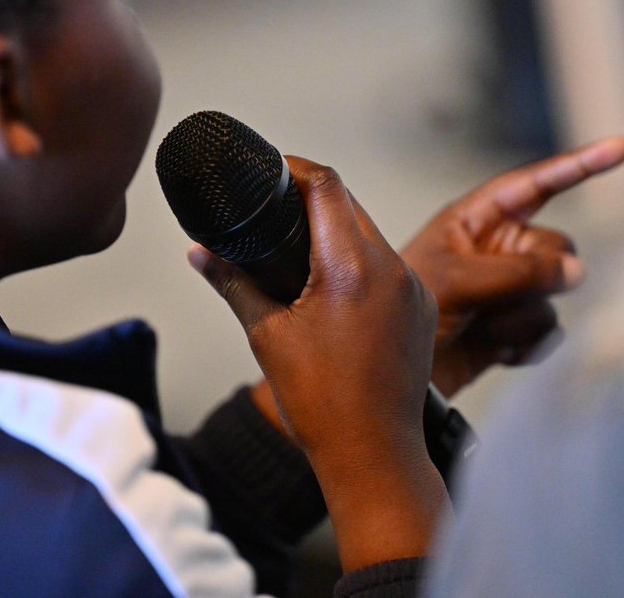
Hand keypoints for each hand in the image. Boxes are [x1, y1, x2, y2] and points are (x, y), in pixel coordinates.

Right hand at [189, 157, 446, 571]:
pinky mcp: (422, 308)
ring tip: (302, 246)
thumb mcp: (267, 336)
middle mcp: (392, 269)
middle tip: (278, 206)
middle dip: (315, 199)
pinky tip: (336, 284)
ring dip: (339, 230)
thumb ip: (234, 283)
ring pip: (373, 235)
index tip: (273, 171)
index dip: (297, 168)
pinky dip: (362, 261)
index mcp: (352, 267)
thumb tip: (201, 252)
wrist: (374, 455)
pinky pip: (390, 265)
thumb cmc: (322, 404)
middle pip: (351, 206)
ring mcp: (413, 288)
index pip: (328, 186)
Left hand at [401, 137, 623, 396]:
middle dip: (537, 275)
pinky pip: (549, 329)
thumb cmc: (405, 315)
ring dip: (521, 316)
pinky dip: (525, 343)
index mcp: (475, 221)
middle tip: (496, 296)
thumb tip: (576, 271)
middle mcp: (497, 250)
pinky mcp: (515, 328)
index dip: (579, 164)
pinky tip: (492, 350)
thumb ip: (517, 271)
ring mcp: (509, 290)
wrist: (392, 380)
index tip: (621, 147)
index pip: (534, 185)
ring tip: (478, 327)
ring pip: (556, 294)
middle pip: (557, 249)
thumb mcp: (454, 281)